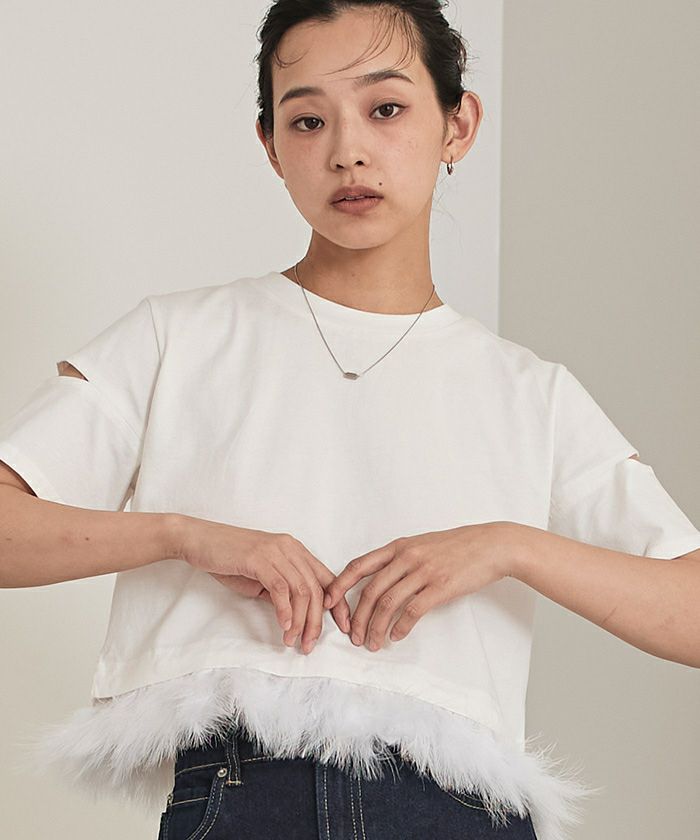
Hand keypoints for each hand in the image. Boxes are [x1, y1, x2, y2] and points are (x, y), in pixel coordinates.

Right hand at [174, 515, 350, 654]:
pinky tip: (283, 626)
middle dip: (318, 621)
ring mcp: (275, 551)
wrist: (198, 541)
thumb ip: (281, 590)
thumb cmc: (228, 559)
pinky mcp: (259, 558)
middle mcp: (290, 548)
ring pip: (302, 590)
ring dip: (301, 621)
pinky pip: (281, 588)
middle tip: (311, 645)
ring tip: (294, 641)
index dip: (339, 604)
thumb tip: (296, 614)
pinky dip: (285, 611)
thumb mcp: (261, 577)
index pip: (327, 578)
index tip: (345, 627)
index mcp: (295, 550)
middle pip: (317, 589)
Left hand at [323, 522, 518, 651]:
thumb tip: (378, 580)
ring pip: (388, 603)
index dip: (340, 585)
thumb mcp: (422, 544)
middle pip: (370, 590)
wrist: (490, 545)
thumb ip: (400, 559)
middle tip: (353, 636)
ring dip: (376, 627)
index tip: (328, 602)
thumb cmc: (457, 547)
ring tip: (372, 643)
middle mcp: (406, 557)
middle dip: (357, 617)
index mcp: (399, 546)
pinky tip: (397, 636)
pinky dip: (401, 627)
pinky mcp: (440, 587)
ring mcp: (423, 571)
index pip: (359, 565)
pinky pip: (412, 611)